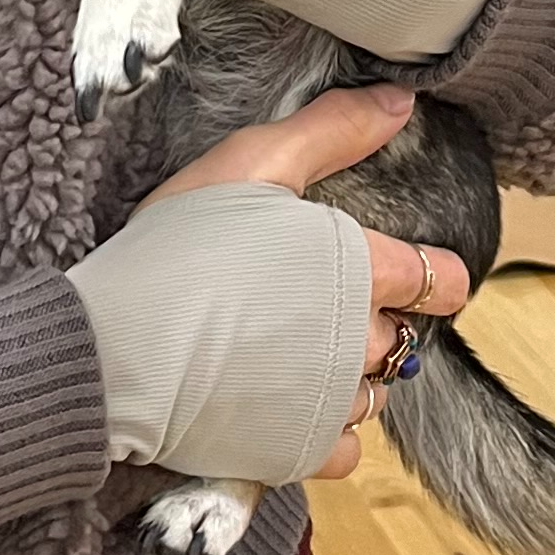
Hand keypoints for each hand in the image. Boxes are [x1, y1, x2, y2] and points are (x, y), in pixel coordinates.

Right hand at [142, 82, 470, 479]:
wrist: (117, 346)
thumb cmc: (177, 248)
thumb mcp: (251, 164)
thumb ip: (330, 131)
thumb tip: (399, 104)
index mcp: (359, 267)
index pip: (435, 278)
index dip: (437, 276)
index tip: (430, 277)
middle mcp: (359, 340)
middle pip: (401, 337)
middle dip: (379, 324)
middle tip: (332, 309)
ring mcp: (330, 401)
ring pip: (375, 392)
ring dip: (355, 376)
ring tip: (310, 358)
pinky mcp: (299, 449)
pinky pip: (347, 449)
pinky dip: (331, 432)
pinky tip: (298, 408)